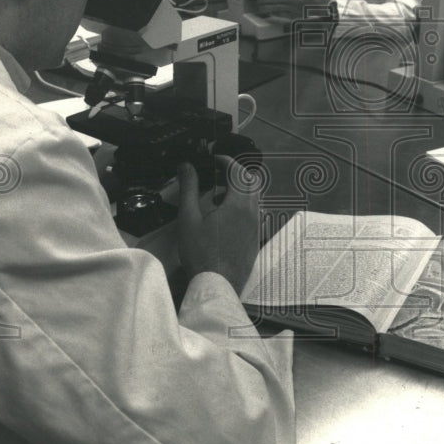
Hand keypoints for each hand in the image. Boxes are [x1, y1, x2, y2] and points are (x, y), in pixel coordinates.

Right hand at [176, 157, 259, 294]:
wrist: (217, 284)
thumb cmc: (200, 252)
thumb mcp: (188, 218)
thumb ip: (188, 189)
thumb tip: (186, 166)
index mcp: (238, 204)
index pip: (238, 172)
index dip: (226, 161)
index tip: (214, 159)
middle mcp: (252, 213)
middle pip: (251, 182)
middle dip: (235, 173)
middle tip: (217, 174)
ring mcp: (256, 227)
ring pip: (254, 198)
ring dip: (239, 190)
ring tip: (217, 197)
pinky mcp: (255, 239)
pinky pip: (254, 213)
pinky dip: (242, 206)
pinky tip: (224, 218)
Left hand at [254, 0, 331, 19]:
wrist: (322, 6)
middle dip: (263, 0)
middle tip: (257, 0)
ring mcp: (293, 8)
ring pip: (276, 8)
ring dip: (266, 8)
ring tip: (261, 8)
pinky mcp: (294, 17)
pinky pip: (281, 16)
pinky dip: (274, 15)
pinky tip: (269, 14)